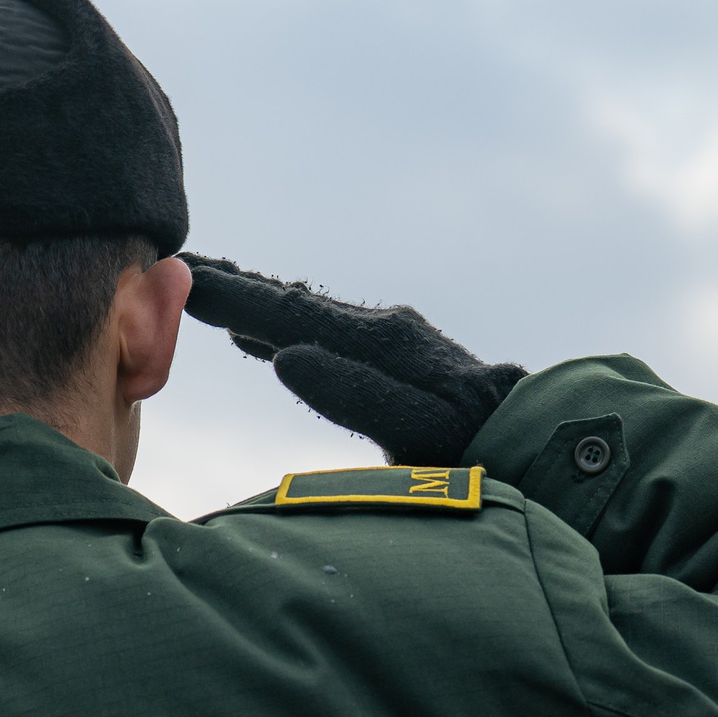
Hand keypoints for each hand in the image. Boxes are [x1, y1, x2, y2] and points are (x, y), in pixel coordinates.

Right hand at [181, 253, 526, 465]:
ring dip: (252, 301)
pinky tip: (262, 334)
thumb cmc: (480, 452)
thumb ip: (356, 395)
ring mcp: (390, 340)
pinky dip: (281, 324)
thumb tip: (286, 356)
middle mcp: (380, 330)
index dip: (228, 296)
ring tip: (202, 290)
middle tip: (171, 264)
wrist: (546, 440)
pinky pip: (322, 331)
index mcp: (376, 344)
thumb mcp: (419, 431)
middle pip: (288, 301)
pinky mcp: (399, 358)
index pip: (284, 312)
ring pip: (303, 313)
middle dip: (230, 285)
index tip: (176, 275)